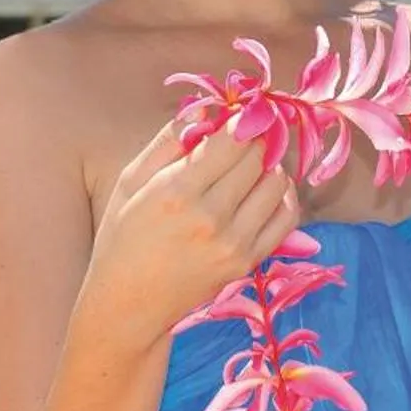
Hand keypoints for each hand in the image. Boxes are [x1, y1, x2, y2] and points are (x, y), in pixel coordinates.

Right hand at [81, 117, 301, 351]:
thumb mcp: (131, 182)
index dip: (242, 119)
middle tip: (250, 135)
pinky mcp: (247, 262)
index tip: (241, 114)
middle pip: (257, 157)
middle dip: (257, 139)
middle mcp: (209, 216)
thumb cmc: (123, 237)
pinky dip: (284, 197)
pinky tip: (268, 190)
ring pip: (276, 183)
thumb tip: (206, 106)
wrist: (128, 305)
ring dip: (270, 166)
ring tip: (253, 165)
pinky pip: (287, 218)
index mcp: (175, 190)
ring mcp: (233, 242)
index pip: (232, 138)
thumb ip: (168, 141)